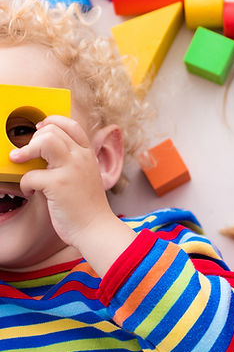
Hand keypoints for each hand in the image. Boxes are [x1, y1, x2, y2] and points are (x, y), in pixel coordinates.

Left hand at [10, 115, 134, 274]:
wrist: (96, 229)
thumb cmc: (87, 207)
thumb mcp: (86, 177)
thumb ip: (73, 163)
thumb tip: (46, 153)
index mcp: (88, 155)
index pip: (71, 125)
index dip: (51, 123)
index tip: (39, 131)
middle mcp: (81, 158)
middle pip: (52, 130)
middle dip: (33, 139)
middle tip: (26, 153)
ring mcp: (70, 169)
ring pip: (44, 141)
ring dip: (26, 150)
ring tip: (19, 160)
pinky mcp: (58, 185)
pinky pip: (31, 174)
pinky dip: (25, 184)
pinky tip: (29, 192)